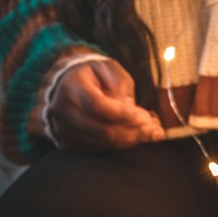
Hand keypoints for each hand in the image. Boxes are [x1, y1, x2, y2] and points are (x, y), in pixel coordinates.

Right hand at [47, 57, 164, 151]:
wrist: (65, 83)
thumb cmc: (92, 74)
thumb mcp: (109, 69)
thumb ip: (120, 86)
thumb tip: (131, 111)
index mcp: (72, 86)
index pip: (97, 106)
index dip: (122, 114)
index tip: (144, 117)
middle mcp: (63, 110)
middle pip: (102, 129)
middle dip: (133, 131)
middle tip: (155, 128)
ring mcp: (63, 129)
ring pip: (103, 142)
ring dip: (130, 139)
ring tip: (151, 132)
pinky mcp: (68, 141)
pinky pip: (99, 148)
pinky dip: (120, 144)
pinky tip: (136, 136)